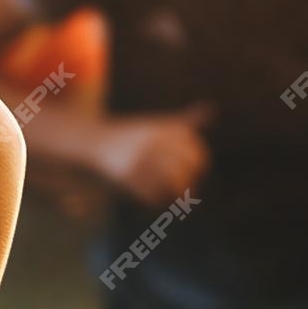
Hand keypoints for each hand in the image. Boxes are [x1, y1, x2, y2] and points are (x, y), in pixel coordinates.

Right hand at [93, 104, 210, 205]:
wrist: (96, 140)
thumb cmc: (134, 133)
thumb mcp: (159, 123)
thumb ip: (186, 120)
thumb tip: (211, 109)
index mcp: (164, 130)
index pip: (194, 152)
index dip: (199, 163)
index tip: (196, 170)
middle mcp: (154, 142)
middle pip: (185, 169)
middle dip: (189, 182)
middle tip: (189, 190)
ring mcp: (141, 158)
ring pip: (170, 184)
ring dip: (176, 194)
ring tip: (177, 198)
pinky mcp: (128, 174)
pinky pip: (151, 193)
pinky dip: (157, 200)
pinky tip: (157, 199)